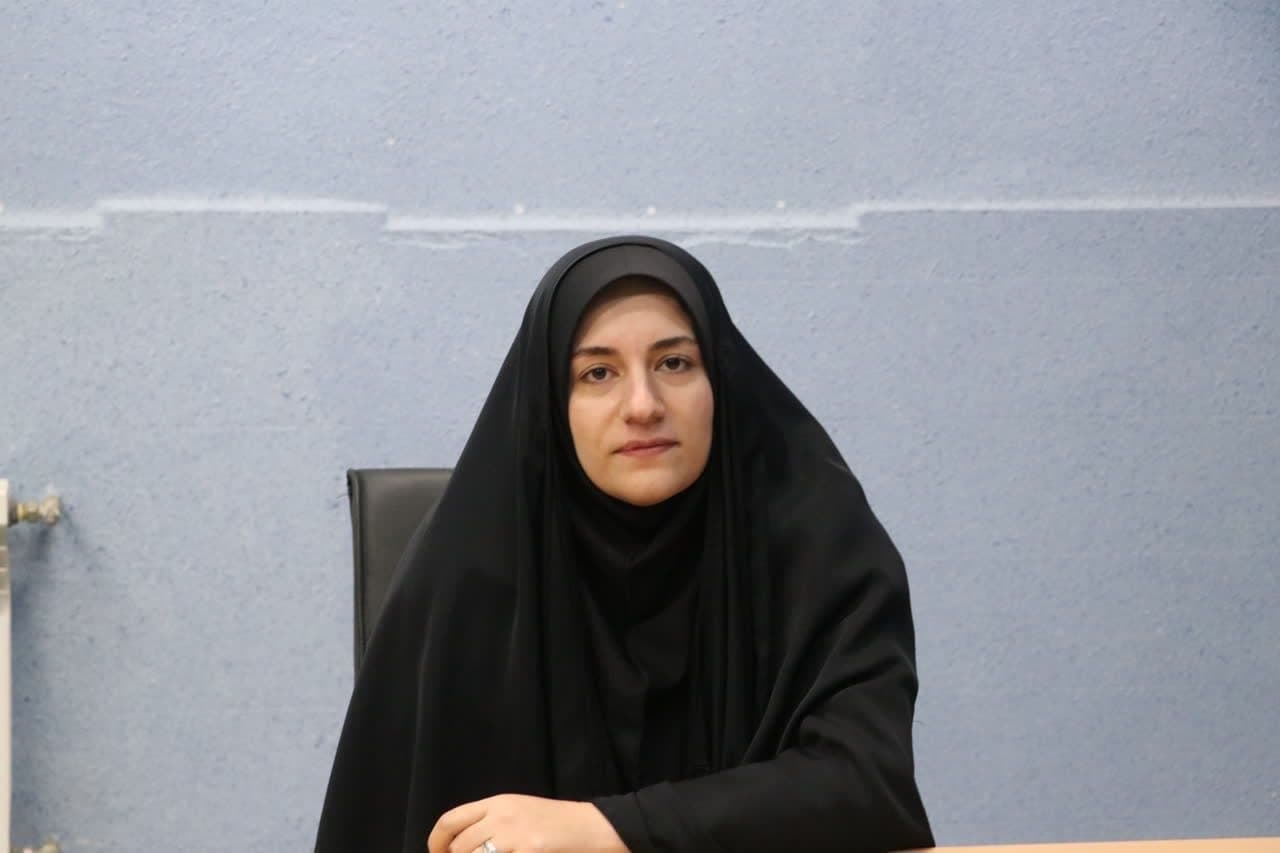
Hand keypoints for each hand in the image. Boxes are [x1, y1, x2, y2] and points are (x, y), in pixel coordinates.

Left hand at [427, 793, 627, 852]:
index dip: (436, 842)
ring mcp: (515, 836)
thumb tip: (458, 844)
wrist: (592, 827)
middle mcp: (502, 816)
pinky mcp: (530, 852)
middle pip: (460, 846)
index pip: (450, 820)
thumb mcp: (518, 812)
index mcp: (497, 803)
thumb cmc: (555, 824)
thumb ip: (490, 822)